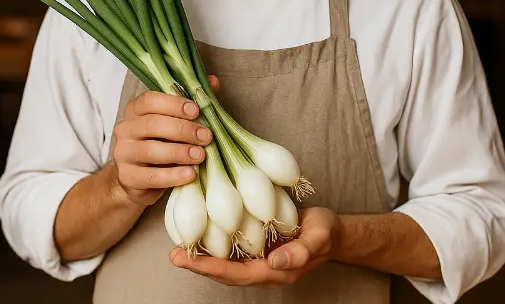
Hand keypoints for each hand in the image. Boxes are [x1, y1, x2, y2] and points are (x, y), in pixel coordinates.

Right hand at [111, 75, 219, 205]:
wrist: (137, 179)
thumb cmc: (161, 144)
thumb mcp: (175, 123)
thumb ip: (192, 103)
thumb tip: (213, 81)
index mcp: (135, 110)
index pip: (149, 100)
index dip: (173, 104)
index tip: (196, 111)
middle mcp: (126, 128)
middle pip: (152, 124)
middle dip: (183, 130)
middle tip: (206, 136)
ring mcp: (123, 153)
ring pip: (150, 150)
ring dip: (179, 152)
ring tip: (200, 155)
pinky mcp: (127, 177)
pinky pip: (151, 176)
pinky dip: (173, 175)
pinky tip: (190, 174)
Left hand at [169, 207, 340, 286]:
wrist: (331, 231)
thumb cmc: (325, 233)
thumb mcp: (319, 238)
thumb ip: (301, 252)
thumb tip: (276, 262)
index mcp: (275, 270)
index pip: (238, 274)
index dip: (213, 268)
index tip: (191, 262)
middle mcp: (261, 267)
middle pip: (224, 272)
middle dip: (198, 266)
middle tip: (173, 256)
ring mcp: (257, 257)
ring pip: (224, 262)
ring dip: (201, 257)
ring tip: (176, 249)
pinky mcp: (255, 244)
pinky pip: (230, 248)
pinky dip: (212, 243)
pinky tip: (197, 233)